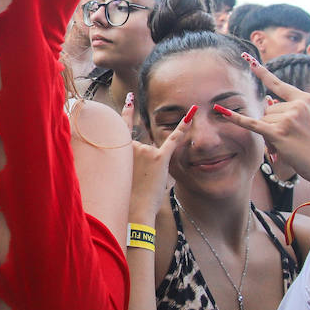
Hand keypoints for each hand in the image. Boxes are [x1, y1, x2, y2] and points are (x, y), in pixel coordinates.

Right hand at [127, 97, 193, 220]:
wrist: (134, 210)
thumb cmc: (125, 197)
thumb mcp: (118, 177)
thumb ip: (124, 163)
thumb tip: (131, 161)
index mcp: (118, 150)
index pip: (123, 127)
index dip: (127, 112)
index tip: (130, 99)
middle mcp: (131, 145)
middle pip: (141, 147)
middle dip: (142, 164)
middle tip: (138, 177)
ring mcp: (146, 151)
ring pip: (155, 154)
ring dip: (153, 169)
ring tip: (145, 186)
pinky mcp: (160, 158)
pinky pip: (173, 141)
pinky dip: (182, 128)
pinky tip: (191, 115)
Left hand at [214, 53, 309, 196]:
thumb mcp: (305, 119)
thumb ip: (287, 108)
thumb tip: (267, 101)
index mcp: (304, 98)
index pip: (278, 84)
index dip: (262, 73)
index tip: (248, 60)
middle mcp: (297, 105)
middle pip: (268, 109)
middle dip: (273, 124)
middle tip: (291, 137)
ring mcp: (288, 118)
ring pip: (263, 120)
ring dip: (270, 133)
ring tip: (288, 143)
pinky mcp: (279, 132)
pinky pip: (252, 124)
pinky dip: (237, 119)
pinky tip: (223, 112)